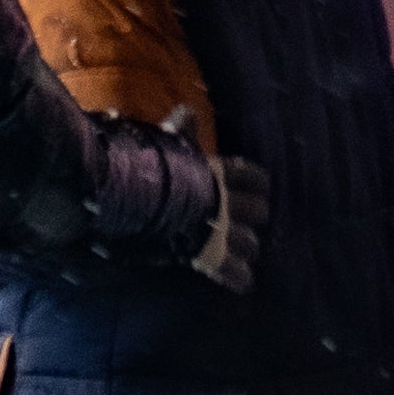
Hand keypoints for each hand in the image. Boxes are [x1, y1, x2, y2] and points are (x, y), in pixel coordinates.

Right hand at [161, 106, 262, 291]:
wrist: (135, 201)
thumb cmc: (147, 171)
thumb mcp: (164, 147)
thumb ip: (179, 133)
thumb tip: (187, 110)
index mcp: (217, 173)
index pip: (250, 175)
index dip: (256, 182)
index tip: (259, 187)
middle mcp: (225, 202)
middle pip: (258, 211)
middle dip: (254, 216)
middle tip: (244, 222)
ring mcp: (221, 231)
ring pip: (250, 243)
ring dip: (247, 248)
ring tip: (241, 253)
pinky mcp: (211, 257)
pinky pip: (233, 272)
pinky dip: (239, 278)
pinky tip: (244, 284)